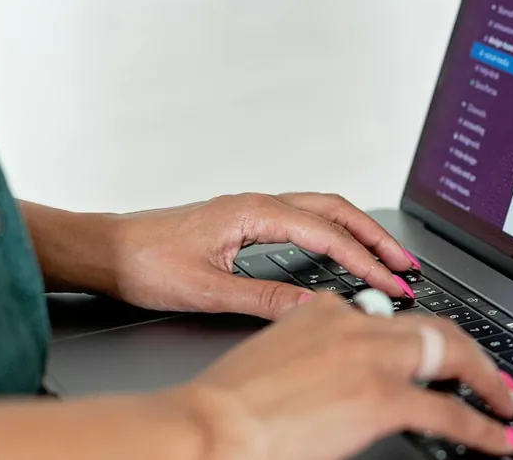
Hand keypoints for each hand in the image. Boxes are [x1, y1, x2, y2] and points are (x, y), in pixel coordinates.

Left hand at [24, 193, 420, 318]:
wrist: (104, 250)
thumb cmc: (143, 263)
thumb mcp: (206, 289)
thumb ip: (263, 299)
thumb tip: (313, 308)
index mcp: (253, 212)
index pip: (327, 234)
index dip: (365, 260)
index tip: (391, 282)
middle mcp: (258, 204)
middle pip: (337, 211)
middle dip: (377, 237)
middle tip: (407, 265)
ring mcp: (254, 210)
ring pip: (323, 211)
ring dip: (359, 232)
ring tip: (386, 258)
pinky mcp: (247, 222)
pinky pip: (306, 220)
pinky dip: (335, 234)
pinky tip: (342, 253)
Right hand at [176, 295, 512, 459]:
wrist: (205, 428)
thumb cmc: (225, 408)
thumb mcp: (275, 360)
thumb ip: (315, 355)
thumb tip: (336, 376)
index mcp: (327, 311)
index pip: (395, 319)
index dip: (430, 338)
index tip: (444, 353)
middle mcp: (355, 324)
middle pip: (436, 328)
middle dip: (474, 354)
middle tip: (495, 378)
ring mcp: (372, 358)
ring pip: (453, 356)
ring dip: (489, 382)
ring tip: (507, 403)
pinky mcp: (381, 397)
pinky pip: (450, 411)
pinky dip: (483, 426)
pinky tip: (500, 438)